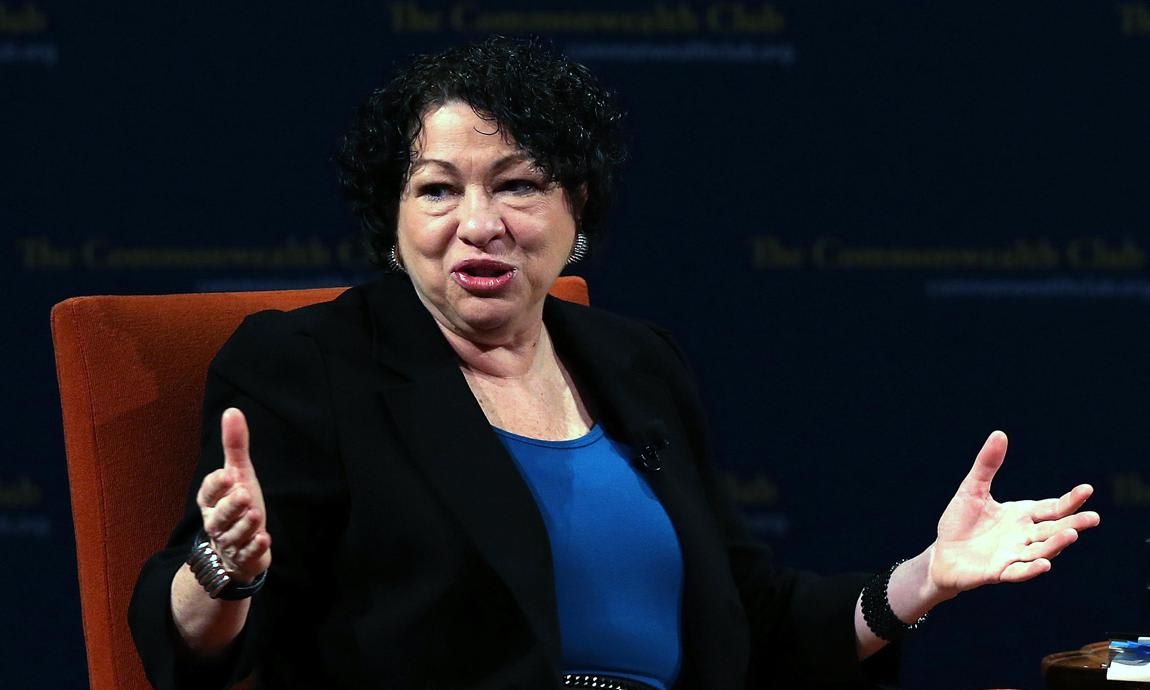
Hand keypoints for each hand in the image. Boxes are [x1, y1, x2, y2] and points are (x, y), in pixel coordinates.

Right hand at [196, 408, 271, 583]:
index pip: (208, 492)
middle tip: (243, 494)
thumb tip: (232, 411)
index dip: (217, 485)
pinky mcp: (244, 558)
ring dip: (245, 526)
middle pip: (219, 516)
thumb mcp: (238, 473)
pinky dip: (255, 549)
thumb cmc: (237, 504)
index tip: (228, 474)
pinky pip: (247, 555)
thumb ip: (234, 446)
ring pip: (234, 536)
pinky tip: (264, 539)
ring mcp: (230, 542)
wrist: (238, 546)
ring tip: (256, 515)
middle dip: (231, 506)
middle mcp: (217, 522)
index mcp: (211, 501)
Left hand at [928, 431, 1099, 597]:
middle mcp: (1024, 536)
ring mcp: (1014, 555)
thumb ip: (987, 465)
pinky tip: (1045, 564)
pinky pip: (1019, 571)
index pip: (1052, 508)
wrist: (942, 553)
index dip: (1069, 501)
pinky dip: (1032, 569)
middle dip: (1073, 523)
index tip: (1087, 489)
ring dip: (1056, 544)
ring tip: (1071, 534)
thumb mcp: (972, 489)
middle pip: (1054, 529)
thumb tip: (999, 434)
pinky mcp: (999, 572)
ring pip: (1041, 550)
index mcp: (1021, 515)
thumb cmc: (960, 522)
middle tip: (1093, 517)